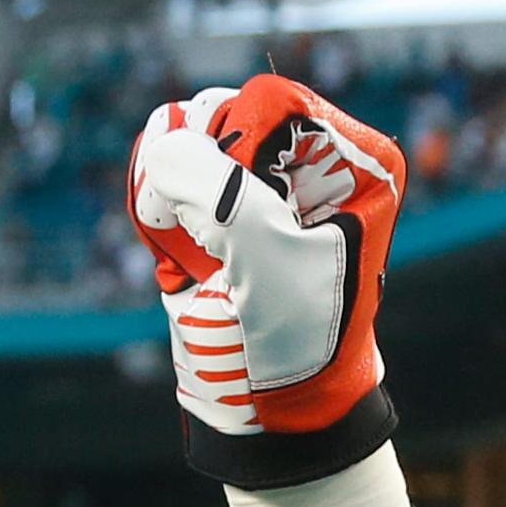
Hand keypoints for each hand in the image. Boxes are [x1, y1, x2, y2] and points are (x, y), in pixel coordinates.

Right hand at [129, 76, 405, 472]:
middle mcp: (307, 161)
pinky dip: (154, 203)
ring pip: (187, 140)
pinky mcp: (216, 210)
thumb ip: (222, 195)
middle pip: (224, 113)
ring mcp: (258, 184)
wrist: (282, 402)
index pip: (274, 104)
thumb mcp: (269, 262)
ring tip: (189, 244)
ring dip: (169, 186)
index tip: (236, 210)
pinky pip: (166, 174)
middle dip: (197, 165)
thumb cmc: (300, 334)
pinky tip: (172, 248)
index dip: (236, 144)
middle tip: (209, 233)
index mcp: (351, 161)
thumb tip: (166, 145)